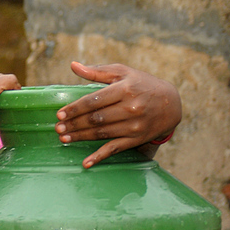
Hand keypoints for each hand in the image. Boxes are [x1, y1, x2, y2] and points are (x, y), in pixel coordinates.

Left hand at [56, 62, 181, 167]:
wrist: (172, 104)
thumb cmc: (142, 85)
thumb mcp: (123, 73)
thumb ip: (97, 72)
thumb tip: (73, 66)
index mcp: (125, 89)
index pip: (94, 100)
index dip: (75, 109)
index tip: (60, 114)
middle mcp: (131, 108)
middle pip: (96, 118)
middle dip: (74, 124)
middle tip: (58, 128)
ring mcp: (134, 126)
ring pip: (102, 133)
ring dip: (81, 137)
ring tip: (64, 139)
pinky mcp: (137, 139)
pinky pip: (115, 149)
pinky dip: (99, 157)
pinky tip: (86, 163)